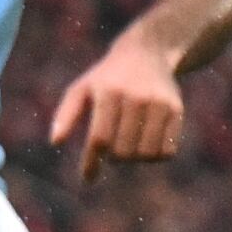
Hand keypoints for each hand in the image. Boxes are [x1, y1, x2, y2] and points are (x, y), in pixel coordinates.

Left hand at [48, 39, 188, 182]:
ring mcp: (158, 103)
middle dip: (115, 158)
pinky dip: (155, 156)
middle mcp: (135, 97)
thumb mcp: (82, 88)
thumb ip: (66, 114)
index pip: (100, 138)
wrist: (148, 52)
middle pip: (123, 150)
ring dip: (135, 159)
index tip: (88, 179)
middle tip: (113, 150)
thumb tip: (55, 142)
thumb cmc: (108, 78)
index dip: (92, 162)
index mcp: (108, 92)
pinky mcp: (176, 110)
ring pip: (147, 154)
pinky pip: (167, 151)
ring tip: (130, 147)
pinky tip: (148, 145)